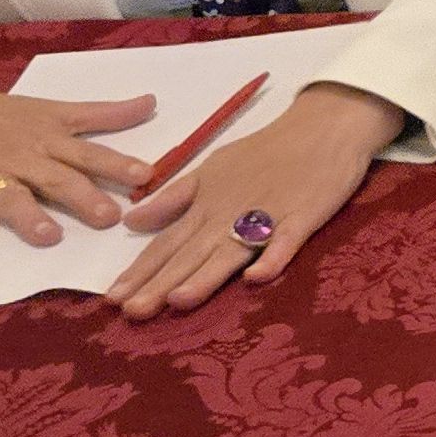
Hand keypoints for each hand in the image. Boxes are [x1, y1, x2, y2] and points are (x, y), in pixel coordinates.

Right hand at [0, 69, 155, 259]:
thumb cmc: (0, 114)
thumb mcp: (53, 110)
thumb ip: (103, 114)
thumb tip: (153, 103)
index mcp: (48, 140)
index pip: (89, 153)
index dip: (118, 163)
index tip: (147, 175)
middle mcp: (22, 160)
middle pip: (56, 179)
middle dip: (83, 197)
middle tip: (109, 217)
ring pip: (10, 199)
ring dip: (28, 217)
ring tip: (48, 236)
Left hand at [110, 84, 400, 317]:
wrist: (324, 124)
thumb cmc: (267, 151)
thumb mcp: (213, 169)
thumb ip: (175, 198)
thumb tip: (131, 220)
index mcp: (206, 205)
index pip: (166, 243)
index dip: (139, 271)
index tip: (111, 299)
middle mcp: (228, 215)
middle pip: (191, 254)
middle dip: (160, 283)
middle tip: (132, 312)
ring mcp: (266, 216)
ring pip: (231, 251)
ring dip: (206, 276)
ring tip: (178, 301)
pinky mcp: (303, 216)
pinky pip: (286, 240)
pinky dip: (272, 256)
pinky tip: (257, 277)